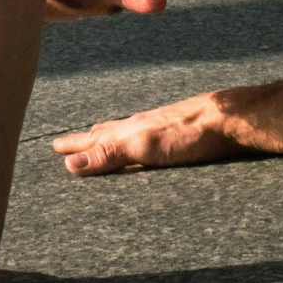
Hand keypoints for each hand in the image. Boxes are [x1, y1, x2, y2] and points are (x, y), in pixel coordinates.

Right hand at [53, 91, 245, 175]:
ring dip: (106, 137)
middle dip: (84, 139)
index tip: (53, 147)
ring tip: (97, 137)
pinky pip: (143, 134)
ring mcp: (159, 127)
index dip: (74, 145)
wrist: (228, 119)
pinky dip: (130, 138)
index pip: (94, 139)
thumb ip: (109, 153)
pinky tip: (140, 141)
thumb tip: (70, 163)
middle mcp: (141, 125)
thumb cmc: (188, 134)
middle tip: (65, 141)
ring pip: (124, 131)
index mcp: (129, 130)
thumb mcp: (144, 147)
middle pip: (106, 132)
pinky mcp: (177, 132)